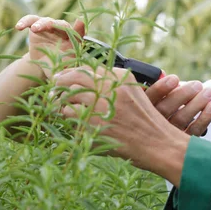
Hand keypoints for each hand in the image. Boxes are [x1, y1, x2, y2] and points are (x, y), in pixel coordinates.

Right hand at [15, 15, 84, 78]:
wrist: (45, 62)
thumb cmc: (57, 66)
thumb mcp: (61, 70)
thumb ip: (65, 72)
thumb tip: (59, 81)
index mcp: (73, 40)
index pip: (78, 33)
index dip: (79, 28)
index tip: (80, 22)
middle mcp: (63, 31)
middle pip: (62, 25)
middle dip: (57, 25)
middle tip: (50, 26)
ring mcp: (49, 27)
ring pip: (46, 21)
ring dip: (41, 23)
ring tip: (34, 29)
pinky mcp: (36, 26)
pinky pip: (31, 20)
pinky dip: (25, 21)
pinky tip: (18, 27)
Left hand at [55, 66, 188, 183]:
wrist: (155, 142)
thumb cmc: (145, 120)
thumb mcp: (134, 92)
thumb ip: (113, 82)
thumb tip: (83, 79)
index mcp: (120, 77)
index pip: (87, 68)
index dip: (70, 73)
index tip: (63, 78)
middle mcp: (109, 88)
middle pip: (73, 78)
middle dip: (60, 83)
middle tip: (54, 90)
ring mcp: (99, 105)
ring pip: (67, 98)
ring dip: (62, 103)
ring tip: (62, 108)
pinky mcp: (92, 124)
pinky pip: (69, 116)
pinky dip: (67, 119)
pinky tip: (75, 122)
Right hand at [145, 75, 210, 136]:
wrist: (158, 142)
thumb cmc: (155, 112)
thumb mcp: (150, 100)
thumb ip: (156, 89)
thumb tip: (163, 74)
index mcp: (140, 111)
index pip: (148, 99)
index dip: (161, 88)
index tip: (175, 78)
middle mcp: (150, 126)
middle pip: (165, 110)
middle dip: (183, 94)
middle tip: (197, 85)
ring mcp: (165, 138)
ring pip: (181, 119)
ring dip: (198, 103)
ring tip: (209, 92)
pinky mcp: (180, 144)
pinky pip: (193, 132)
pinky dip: (205, 118)